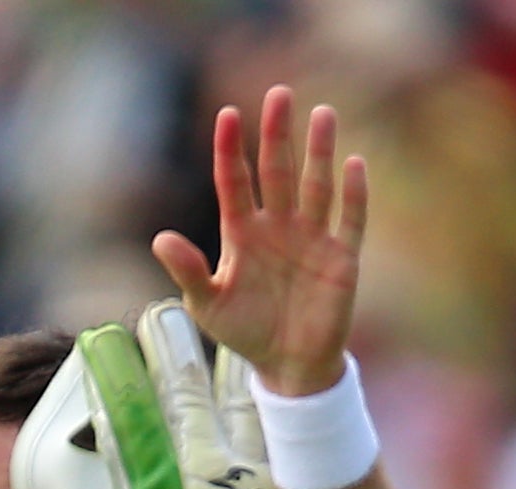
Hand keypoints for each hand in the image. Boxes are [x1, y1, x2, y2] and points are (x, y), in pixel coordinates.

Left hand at [152, 88, 368, 398]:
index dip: (230, 150)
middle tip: (279, 94)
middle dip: (278, 134)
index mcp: (242, 233)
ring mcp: (312, 238)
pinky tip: (355, 164)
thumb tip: (160, 238)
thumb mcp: (208, 306)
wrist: (287, 367)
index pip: (234, 182)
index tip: (227, 114)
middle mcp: (278, 226)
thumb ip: (188, 271)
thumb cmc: (245, 332)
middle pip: (278, 171)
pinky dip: (354, 195)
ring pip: (317, 186)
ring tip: (322, 114)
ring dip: (320, 152)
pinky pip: (351, 220)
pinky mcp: (342, 257)